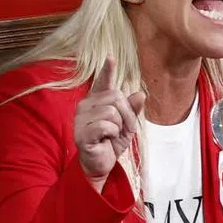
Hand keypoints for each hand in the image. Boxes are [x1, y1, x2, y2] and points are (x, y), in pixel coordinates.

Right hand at [74, 56, 145, 191]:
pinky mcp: (81, 133)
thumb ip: (133, 110)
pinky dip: (113, 134)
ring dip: (120, 126)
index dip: (107, 70)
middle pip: (116, 97)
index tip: (111, 58)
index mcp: (96, 101)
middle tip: (124, 129)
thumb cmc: (111, 142)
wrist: (100, 165)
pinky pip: (106, 125)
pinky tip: (106, 140)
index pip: (102, 82)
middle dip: (128, 114)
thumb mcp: (127, 125)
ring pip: (112, 111)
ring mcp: (81, 119)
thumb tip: (141, 94)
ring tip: (114, 135)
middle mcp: (85, 106)